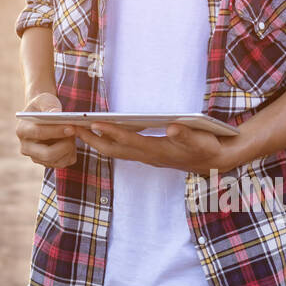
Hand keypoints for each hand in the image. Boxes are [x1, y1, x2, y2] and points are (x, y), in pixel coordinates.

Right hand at [15, 92, 77, 168]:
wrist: (43, 115)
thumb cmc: (44, 105)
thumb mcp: (45, 100)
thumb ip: (49, 105)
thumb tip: (56, 113)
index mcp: (22, 130)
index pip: (39, 133)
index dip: (56, 131)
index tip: (71, 127)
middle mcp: (26, 147)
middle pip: (47, 154)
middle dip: (65, 145)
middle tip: (76, 133)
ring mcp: (36, 157)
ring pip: (57, 161)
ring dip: (70, 148)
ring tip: (73, 134)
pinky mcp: (46, 163)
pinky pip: (63, 163)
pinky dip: (71, 153)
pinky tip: (71, 141)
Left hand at [75, 120, 234, 173]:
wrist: (215, 161)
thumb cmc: (208, 146)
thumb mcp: (202, 139)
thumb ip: (187, 135)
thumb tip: (173, 129)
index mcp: (158, 150)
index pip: (129, 141)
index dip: (111, 132)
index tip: (92, 124)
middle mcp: (148, 155)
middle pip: (113, 149)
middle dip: (91, 139)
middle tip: (69, 127)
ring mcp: (146, 156)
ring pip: (114, 150)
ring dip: (94, 141)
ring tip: (76, 128)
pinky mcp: (147, 154)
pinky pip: (120, 149)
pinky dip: (105, 141)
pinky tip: (96, 132)